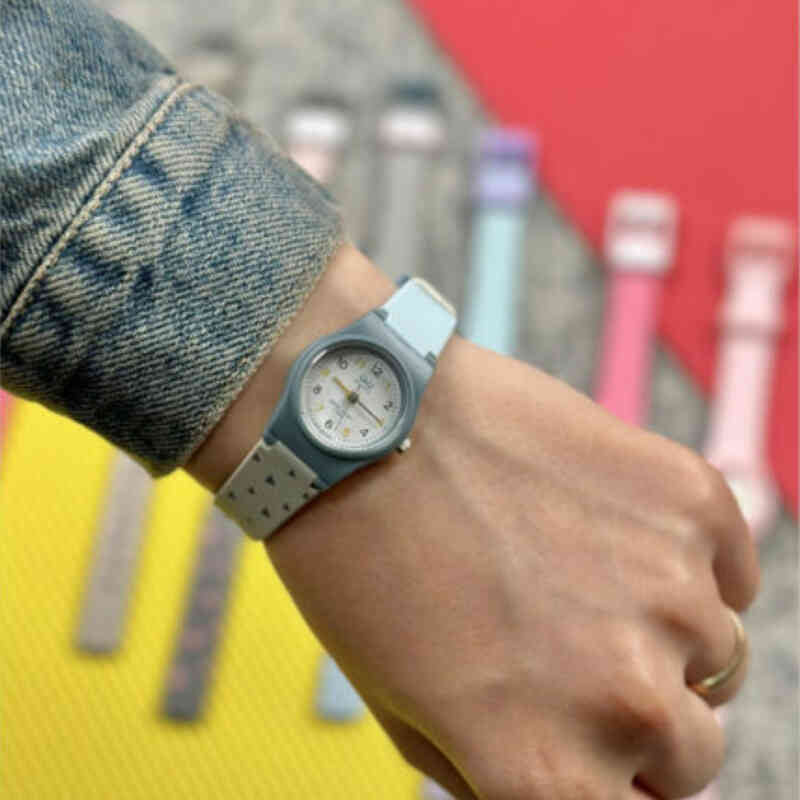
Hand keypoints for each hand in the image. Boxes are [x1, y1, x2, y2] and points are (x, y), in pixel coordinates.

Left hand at [187, 246, 758, 798]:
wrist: (360, 423)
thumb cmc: (360, 565)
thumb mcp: (408, 712)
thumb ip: (511, 773)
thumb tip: (596, 782)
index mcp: (548, 773)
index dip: (613, 782)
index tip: (594, 746)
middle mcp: (626, 699)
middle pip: (692, 752)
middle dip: (642, 716)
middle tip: (574, 647)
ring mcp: (669, 591)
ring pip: (719, 657)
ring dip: (664, 632)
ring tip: (580, 573)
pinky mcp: (687, 498)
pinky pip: (731, 569)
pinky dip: (690, 563)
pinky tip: (616, 530)